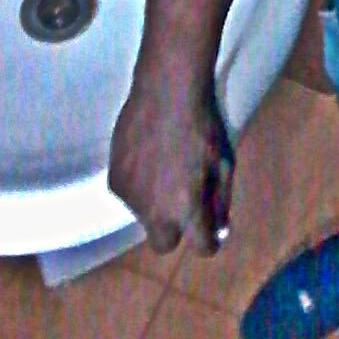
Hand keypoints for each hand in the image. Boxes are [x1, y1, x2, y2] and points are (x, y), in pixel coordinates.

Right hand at [108, 73, 234, 256]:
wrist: (167, 91)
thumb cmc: (204, 124)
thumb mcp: (224, 162)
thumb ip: (221, 200)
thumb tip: (220, 228)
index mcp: (188, 208)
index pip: (202, 247)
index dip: (209, 240)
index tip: (209, 232)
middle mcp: (156, 211)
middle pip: (163, 243)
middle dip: (174, 231)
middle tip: (183, 203)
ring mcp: (131, 197)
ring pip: (144, 215)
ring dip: (156, 202)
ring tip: (166, 164)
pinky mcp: (114, 181)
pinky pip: (130, 195)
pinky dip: (140, 184)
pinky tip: (149, 156)